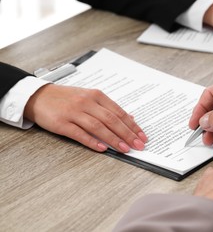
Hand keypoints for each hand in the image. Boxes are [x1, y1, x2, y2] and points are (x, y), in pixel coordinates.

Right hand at [24, 84, 147, 152]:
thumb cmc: (67, 98)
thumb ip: (108, 108)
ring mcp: (74, 112)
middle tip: (138, 145)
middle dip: (127, 134)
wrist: (38, 96)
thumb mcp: (89, 97)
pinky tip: (102, 149)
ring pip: (98, 127)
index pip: (119, 112)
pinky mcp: (62, 123)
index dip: (132, 125)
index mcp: (96, 96)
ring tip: (125, 149)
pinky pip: (79, 134)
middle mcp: (87, 103)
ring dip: (113, 139)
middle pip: (111, 120)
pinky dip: (92, 141)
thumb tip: (130, 118)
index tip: (142, 136)